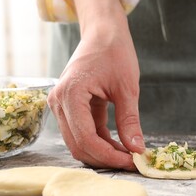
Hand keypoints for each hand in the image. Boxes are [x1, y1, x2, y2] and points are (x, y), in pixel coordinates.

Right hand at [48, 26, 144, 169]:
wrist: (103, 33)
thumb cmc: (115, 52)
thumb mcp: (127, 88)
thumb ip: (129, 120)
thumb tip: (136, 149)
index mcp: (70, 95)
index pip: (86, 139)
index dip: (109, 155)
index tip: (132, 162)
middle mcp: (59, 103)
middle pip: (79, 145)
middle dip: (105, 158)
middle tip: (132, 162)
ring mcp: (62, 105)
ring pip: (80, 141)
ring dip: (103, 151)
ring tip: (128, 155)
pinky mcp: (71, 106)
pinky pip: (84, 131)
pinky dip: (101, 141)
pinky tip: (120, 145)